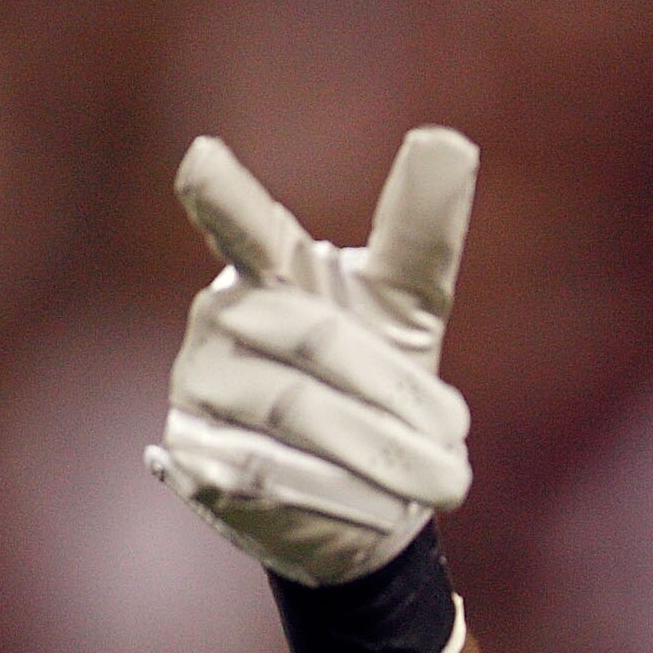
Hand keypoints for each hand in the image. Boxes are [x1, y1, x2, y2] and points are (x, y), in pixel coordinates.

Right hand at [145, 128, 476, 586]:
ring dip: (385, 456)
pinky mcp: (192, 456)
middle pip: (317, 343)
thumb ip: (423, 231)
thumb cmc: (379, 381)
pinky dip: (342, 496)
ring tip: (447, 483)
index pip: (250, 230)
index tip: (202, 159)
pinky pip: (270, 474)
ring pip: (298, 414)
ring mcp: (197, 385)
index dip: (225, 198)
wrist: (356, 499)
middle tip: (460, 437)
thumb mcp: (410, 308)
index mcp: (272, 269)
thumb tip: (452, 139)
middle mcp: (223, 318)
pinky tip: (383, 513)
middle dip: (400, 396)